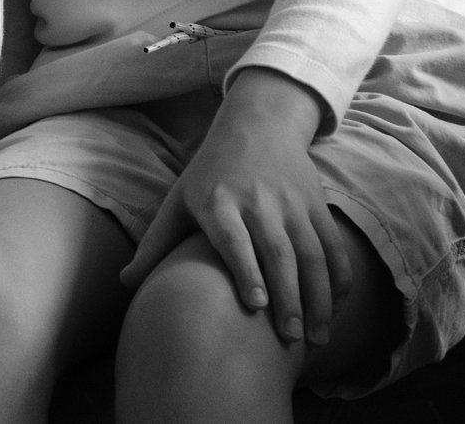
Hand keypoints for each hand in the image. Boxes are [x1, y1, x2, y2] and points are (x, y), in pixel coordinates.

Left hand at [120, 68, 350, 345]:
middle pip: (278, 252)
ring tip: (317, 338)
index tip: (256, 304)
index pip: (234, 238)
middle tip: (291, 339)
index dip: (246, 269)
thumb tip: (125, 283)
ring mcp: (292, 203)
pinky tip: (334, 310)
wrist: (258, 124)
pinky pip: (333, 247)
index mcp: (218, 201)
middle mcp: (258, 202)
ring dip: (319, 297)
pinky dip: (338, 280)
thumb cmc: (209, 173)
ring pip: (312, 254)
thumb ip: (156, 244)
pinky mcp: (317, 205)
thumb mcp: (179, 200)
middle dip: (289, 297)